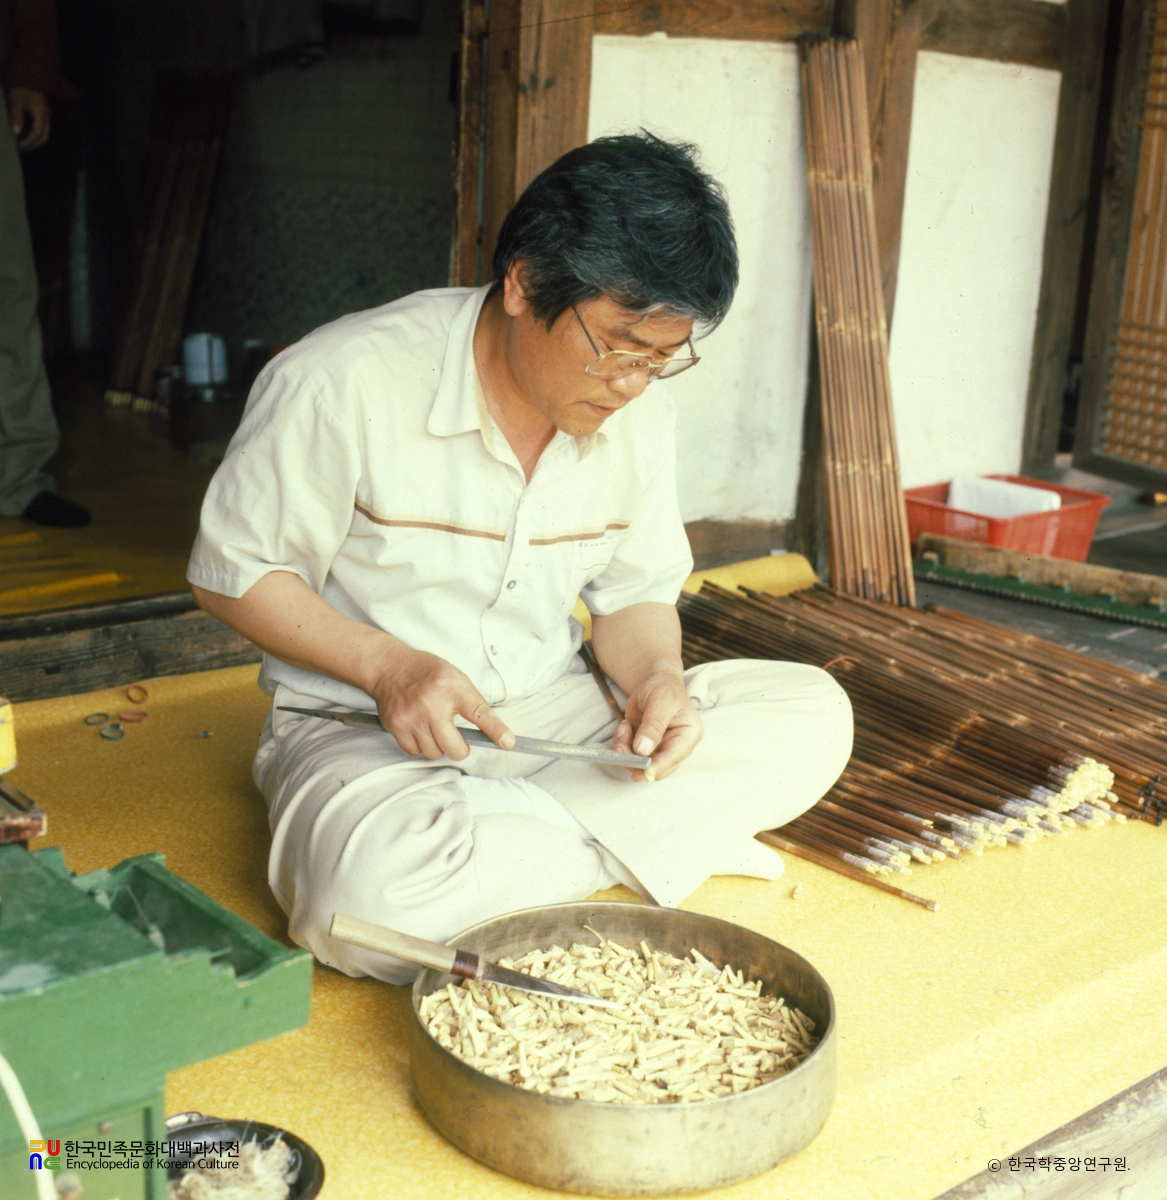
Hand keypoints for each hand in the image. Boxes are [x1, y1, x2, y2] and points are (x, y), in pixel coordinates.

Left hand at [8, 88, 50, 150]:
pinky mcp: (43, 110)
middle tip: (20, 148)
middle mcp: (47, 115)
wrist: (27, 70)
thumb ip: (16, 116)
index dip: (28, 141)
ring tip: (22, 143)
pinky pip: (42, 127)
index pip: (37, 133)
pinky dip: (34, 133)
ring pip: (44, 132)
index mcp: (41, 113)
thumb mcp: (15, 100)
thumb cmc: (20, 84)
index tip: (18, 146)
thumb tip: (15, 132)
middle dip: (33, 144)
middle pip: (44, 136)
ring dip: (34, 140)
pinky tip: (25, 133)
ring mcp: (46, 113)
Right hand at [370, 646, 513, 760]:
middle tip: (459, 742)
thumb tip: (492, 732)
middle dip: (460, 749)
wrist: (390, 667)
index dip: (496, 730)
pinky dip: (420, 746)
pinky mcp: (396, 726)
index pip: (479, 713)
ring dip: (439, 747)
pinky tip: (420, 729)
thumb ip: (472, 702)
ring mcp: (412, 717)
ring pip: (434, 753)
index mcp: (452, 688)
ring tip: (435, 729)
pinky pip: (415, 751)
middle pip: (454, 747)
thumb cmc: (427, 672)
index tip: (508, 742)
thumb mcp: (456, 677)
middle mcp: (432, 703)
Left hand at [612, 669, 701, 781]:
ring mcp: (659, 748)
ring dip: (626, 749)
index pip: (673, 758)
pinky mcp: (645, 746)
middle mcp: (676, 746)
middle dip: (635, 760)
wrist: (654, 681)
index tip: (639, 773)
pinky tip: (625, 726)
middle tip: (620, 747)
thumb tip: (643, 749)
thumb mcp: (661, 701)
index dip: (656, 768)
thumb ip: (653, 725)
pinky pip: (630, 753)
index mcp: (688, 735)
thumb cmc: (664, 687)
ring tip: (624, 728)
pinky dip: (622, 743)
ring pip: (640, 763)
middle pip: (656, 766)